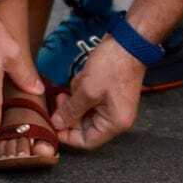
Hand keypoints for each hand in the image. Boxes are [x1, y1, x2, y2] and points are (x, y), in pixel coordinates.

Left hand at [50, 34, 143, 149]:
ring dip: (77, 97)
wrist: (129, 41)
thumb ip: (71, 110)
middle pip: (85, 126)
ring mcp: (114, 104)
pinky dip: (83, 89)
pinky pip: (90, 98)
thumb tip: (58, 124)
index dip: (67, 135)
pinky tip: (83, 76)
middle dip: (71, 111)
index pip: (86, 141)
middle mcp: (116, 118)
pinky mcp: (110, 92)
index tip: (53, 123)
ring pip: (85, 110)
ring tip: (77, 81)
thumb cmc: (112, 66)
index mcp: (114, 123)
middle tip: (61, 98)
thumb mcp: (87, 90)